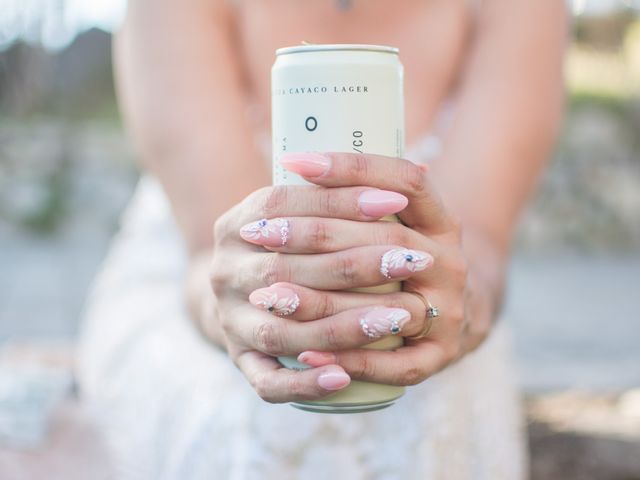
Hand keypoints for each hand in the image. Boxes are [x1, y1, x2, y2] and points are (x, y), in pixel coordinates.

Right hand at [209, 169, 433, 402]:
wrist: (241, 295)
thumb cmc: (286, 247)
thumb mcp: (295, 213)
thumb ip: (337, 195)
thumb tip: (420, 171)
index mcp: (236, 224)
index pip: (282, 203)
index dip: (338, 200)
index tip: (394, 201)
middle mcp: (225, 272)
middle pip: (287, 267)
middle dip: (354, 264)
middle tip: (412, 261)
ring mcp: (230, 320)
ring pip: (282, 329)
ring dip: (342, 324)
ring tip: (398, 317)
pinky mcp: (242, 361)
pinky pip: (269, 382)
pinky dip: (305, 383)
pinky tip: (343, 378)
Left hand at [242, 152, 498, 386]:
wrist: (453, 314)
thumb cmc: (405, 259)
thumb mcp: (401, 222)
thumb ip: (364, 199)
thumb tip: (299, 161)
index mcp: (442, 221)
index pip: (405, 180)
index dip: (351, 168)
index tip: (293, 160)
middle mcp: (451, 262)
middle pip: (386, 240)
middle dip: (317, 235)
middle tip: (261, 233)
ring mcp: (450, 312)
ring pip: (389, 307)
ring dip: (324, 305)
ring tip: (269, 298)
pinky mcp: (440, 356)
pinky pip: (394, 365)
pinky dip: (350, 360)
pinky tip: (305, 357)